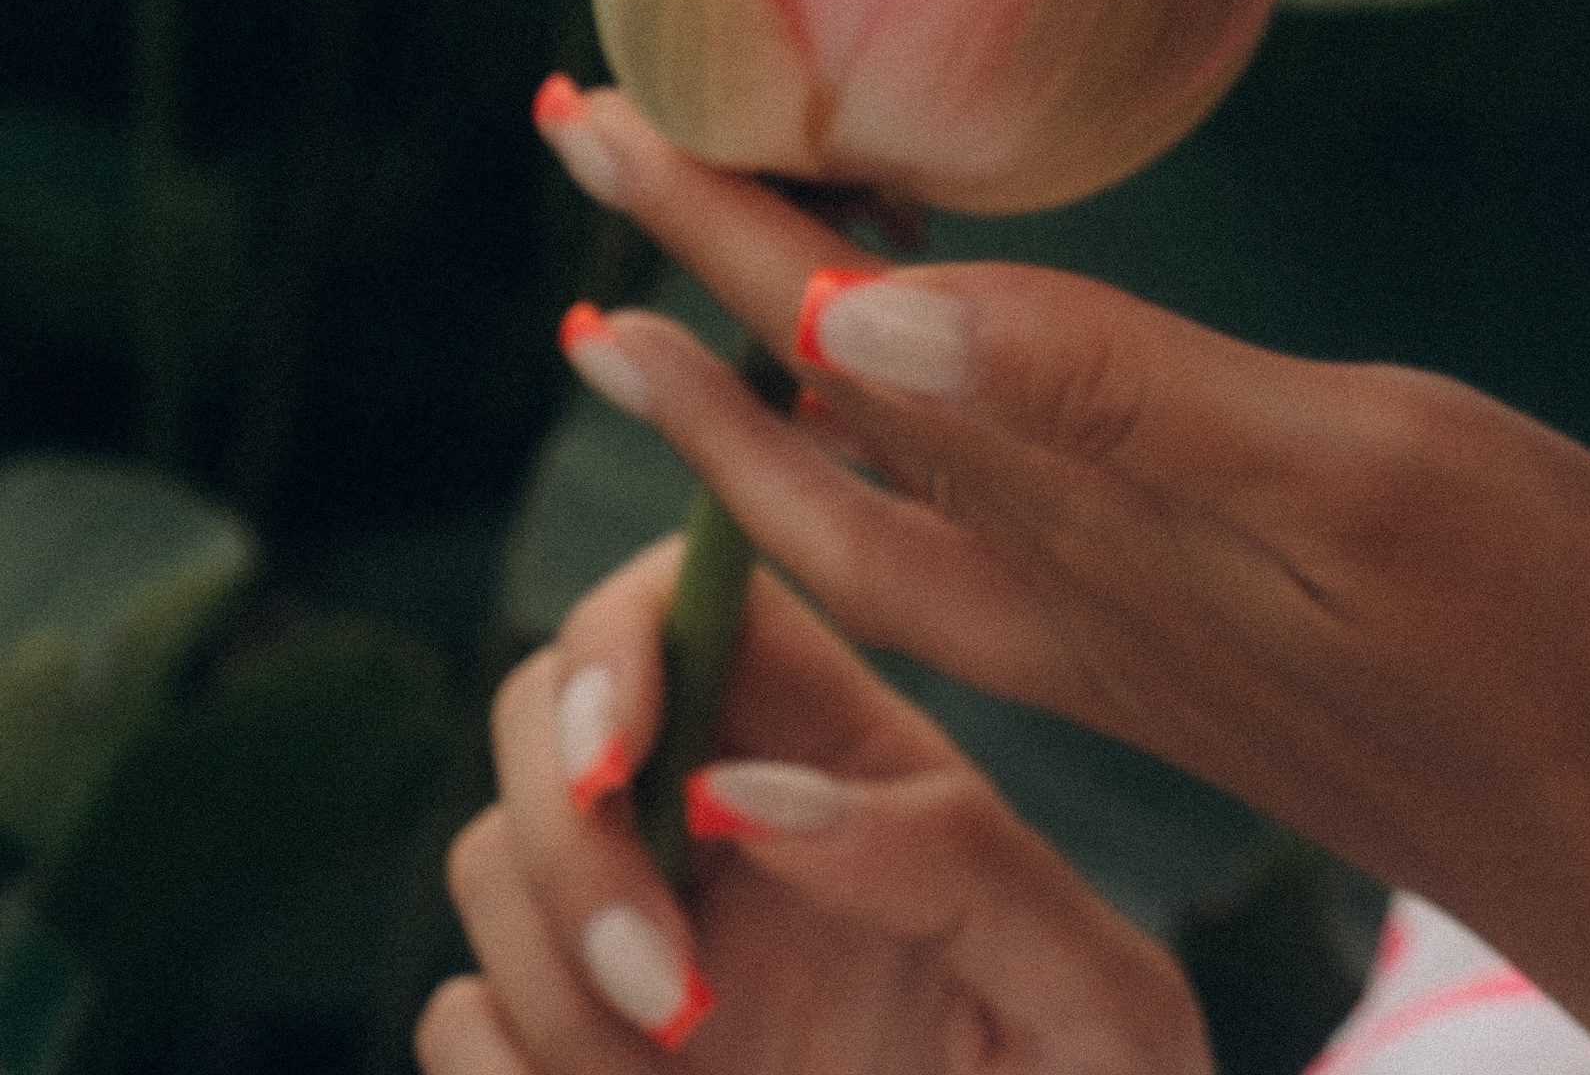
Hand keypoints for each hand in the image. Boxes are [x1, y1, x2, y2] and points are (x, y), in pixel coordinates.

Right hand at [418, 536, 1210, 1073]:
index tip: (624, 752)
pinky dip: (498, 1064)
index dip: (624, 635)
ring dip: (556, 978)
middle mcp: (725, 827)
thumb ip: (961, 865)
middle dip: (569, 833)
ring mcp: (641, 945)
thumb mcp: (1095, 1006)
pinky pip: (454, 1018)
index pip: (693, 599)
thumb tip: (754, 793)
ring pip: (489, 858)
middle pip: (552, 706)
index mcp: (855, 760)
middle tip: (674, 994)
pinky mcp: (570, 1063)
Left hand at [532, 81, 1589, 1074]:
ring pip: (884, 501)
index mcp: (1087, 540)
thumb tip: (859, 315)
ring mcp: (1141, 634)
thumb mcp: (1352, 483)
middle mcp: (1079, 594)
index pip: (835, 357)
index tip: (588, 116)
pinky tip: (935, 405)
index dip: (707, 234)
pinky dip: (907, 443)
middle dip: (685, 300)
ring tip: (693, 293)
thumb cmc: (1560, 648)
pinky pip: (984, 539)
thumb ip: (1112, 403)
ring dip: (769, 384)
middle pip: (814, 438)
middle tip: (589, 157)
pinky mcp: (1209, 652)